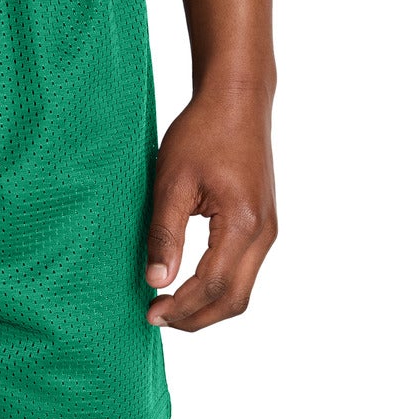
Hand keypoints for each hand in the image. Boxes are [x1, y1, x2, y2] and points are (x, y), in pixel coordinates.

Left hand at [145, 84, 276, 331]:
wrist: (238, 100)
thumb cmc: (202, 133)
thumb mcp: (172, 182)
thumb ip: (165, 235)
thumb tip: (157, 282)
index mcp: (243, 223)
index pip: (212, 285)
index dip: (181, 308)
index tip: (149, 313)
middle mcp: (264, 233)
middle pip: (234, 300)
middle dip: (195, 318)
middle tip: (156, 318)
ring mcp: (268, 231)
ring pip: (241, 291)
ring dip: (206, 307)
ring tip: (169, 306)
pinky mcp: (263, 227)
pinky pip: (243, 273)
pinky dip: (216, 289)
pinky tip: (187, 285)